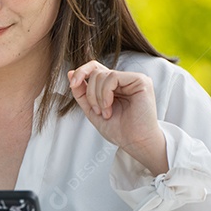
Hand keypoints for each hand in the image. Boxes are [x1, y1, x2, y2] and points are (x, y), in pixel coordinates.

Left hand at [68, 60, 167, 175]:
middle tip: (96, 111)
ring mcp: (132, 79)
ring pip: (101, 75)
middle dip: (89, 92)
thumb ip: (81, 92)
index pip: (94, 68)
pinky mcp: (141, 81)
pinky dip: (105, 93)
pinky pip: (112, 77)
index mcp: (113, 86)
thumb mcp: (92, 110)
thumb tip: (70, 73)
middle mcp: (123, 80)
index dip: (80, 72)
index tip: (72, 85)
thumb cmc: (118, 130)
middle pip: (95, 71)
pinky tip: (109, 107)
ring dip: (97, 97)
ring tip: (106, 113)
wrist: (135, 142)